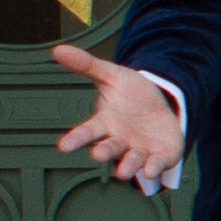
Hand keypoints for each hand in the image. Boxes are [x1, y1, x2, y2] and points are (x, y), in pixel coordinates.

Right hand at [48, 42, 182, 190]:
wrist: (162, 103)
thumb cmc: (130, 94)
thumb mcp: (111, 76)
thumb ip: (87, 65)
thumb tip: (57, 49)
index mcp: (104, 123)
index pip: (87, 131)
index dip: (76, 139)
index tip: (63, 146)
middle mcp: (119, 140)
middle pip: (108, 148)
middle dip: (104, 152)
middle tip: (98, 155)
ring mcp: (139, 149)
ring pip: (130, 160)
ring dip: (127, 165)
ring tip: (123, 171)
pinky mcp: (159, 155)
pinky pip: (155, 163)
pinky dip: (153, 167)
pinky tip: (151, 170)